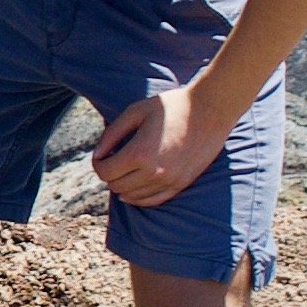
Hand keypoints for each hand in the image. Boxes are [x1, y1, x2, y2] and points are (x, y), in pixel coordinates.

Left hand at [88, 82, 228, 207]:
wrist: (209, 110)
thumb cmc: (171, 106)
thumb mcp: (135, 112)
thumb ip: (111, 134)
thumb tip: (97, 155)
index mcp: (139, 153)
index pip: (105, 172)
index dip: (98, 163)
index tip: (101, 155)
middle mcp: (153, 172)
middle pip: (116, 186)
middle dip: (109, 174)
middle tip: (112, 160)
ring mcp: (169, 181)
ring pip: (132, 196)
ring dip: (123, 185)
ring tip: (124, 170)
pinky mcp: (181, 184)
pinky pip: (153, 201)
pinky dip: (139, 197)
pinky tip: (133, 189)